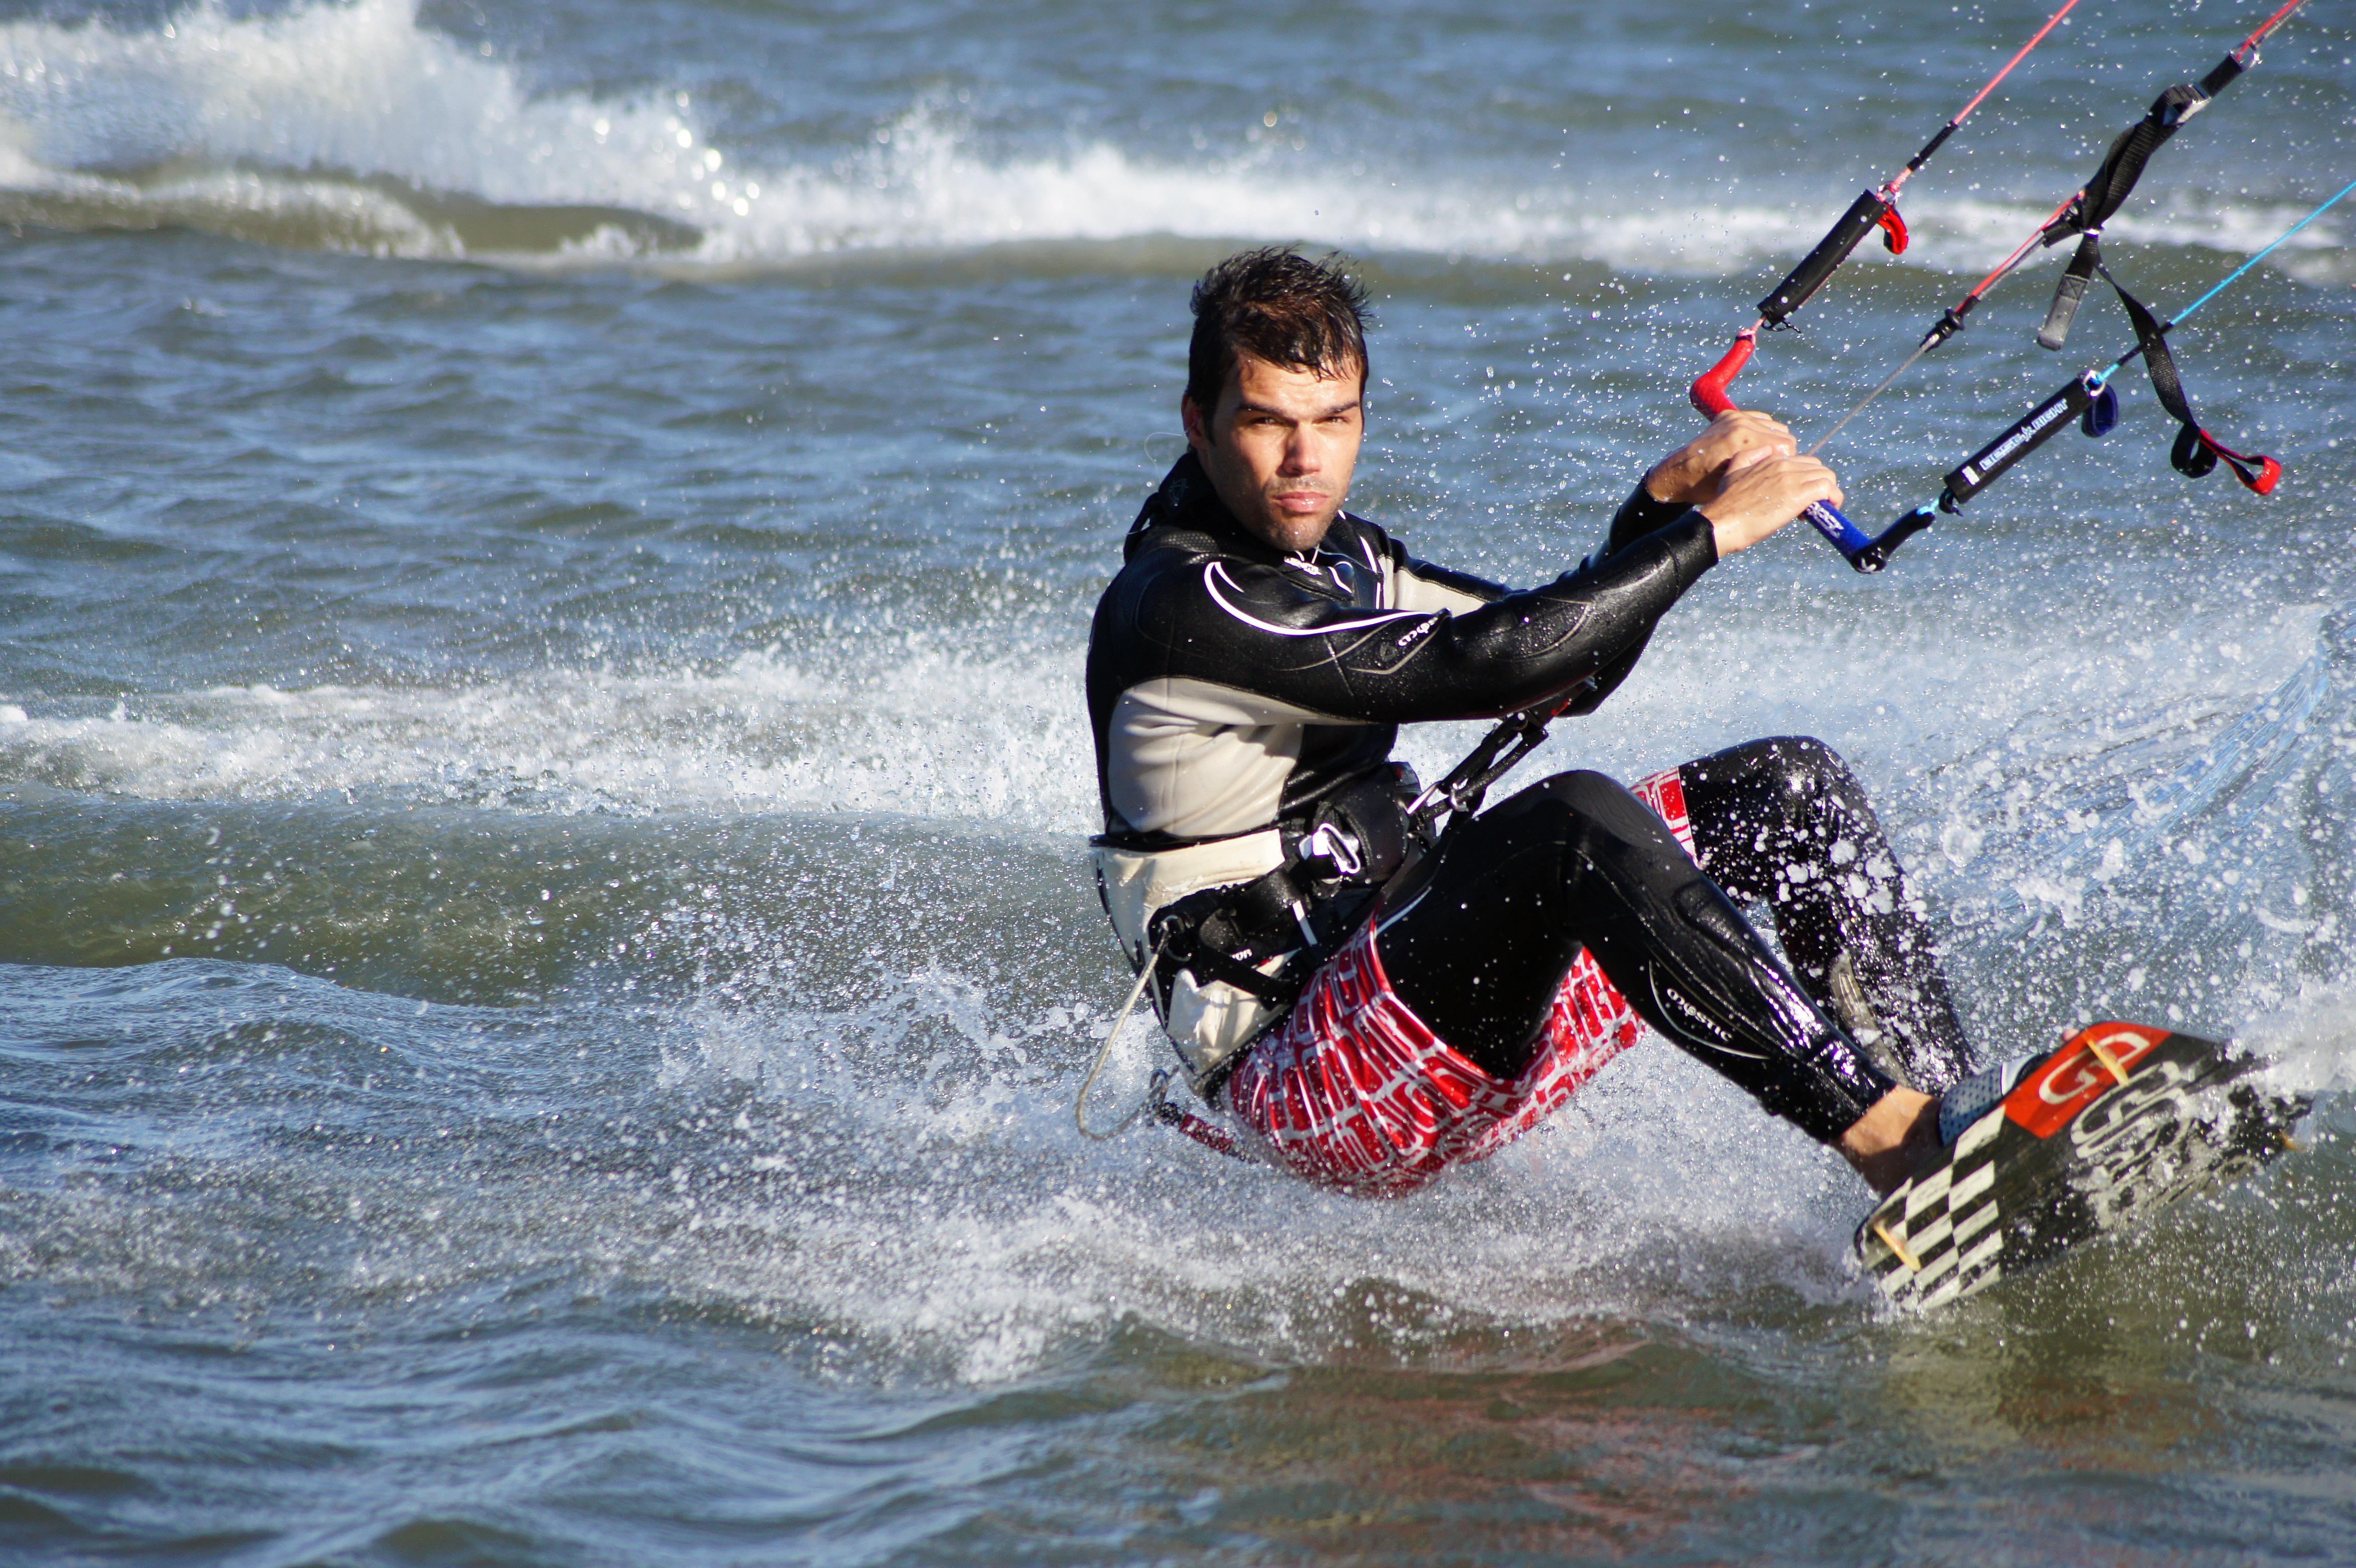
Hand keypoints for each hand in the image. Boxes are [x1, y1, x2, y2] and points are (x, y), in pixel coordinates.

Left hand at [1643, 410, 1795, 505]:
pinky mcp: (1729, 415)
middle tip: (1773, 470)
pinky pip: (1759, 420)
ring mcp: (1733, 417)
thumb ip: (1765, 476)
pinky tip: (1753, 449)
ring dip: (1772, 442)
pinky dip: (1761, 432)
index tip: (1783, 476)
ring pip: (1773, 426)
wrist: (1677, 474)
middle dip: (1782, 453)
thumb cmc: (1707, 488)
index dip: (1788, 464)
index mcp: (1742, 440)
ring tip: (1761, 461)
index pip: (1787, 446)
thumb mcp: (1738, 487)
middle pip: (1783, 435)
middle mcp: (1739, 424)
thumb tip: (1796, 480)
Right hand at [1696, 450, 1844, 556]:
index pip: (1803, 462)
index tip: (1797, 499)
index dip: (1804, 480)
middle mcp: (1784, 464)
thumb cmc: (1725, 504)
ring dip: (1827, 494)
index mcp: (1770, 459)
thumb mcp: (1732, 472)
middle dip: (1818, 486)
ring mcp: (1792, 478)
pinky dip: (1833, 500)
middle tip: (1807, 507)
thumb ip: (1748, 457)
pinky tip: (1823, 514)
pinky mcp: (1799, 494)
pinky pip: (1829, 489)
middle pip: (1818, 468)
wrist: (1722, 522)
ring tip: (1815, 512)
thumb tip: (1765, 450)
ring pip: (1827, 477)